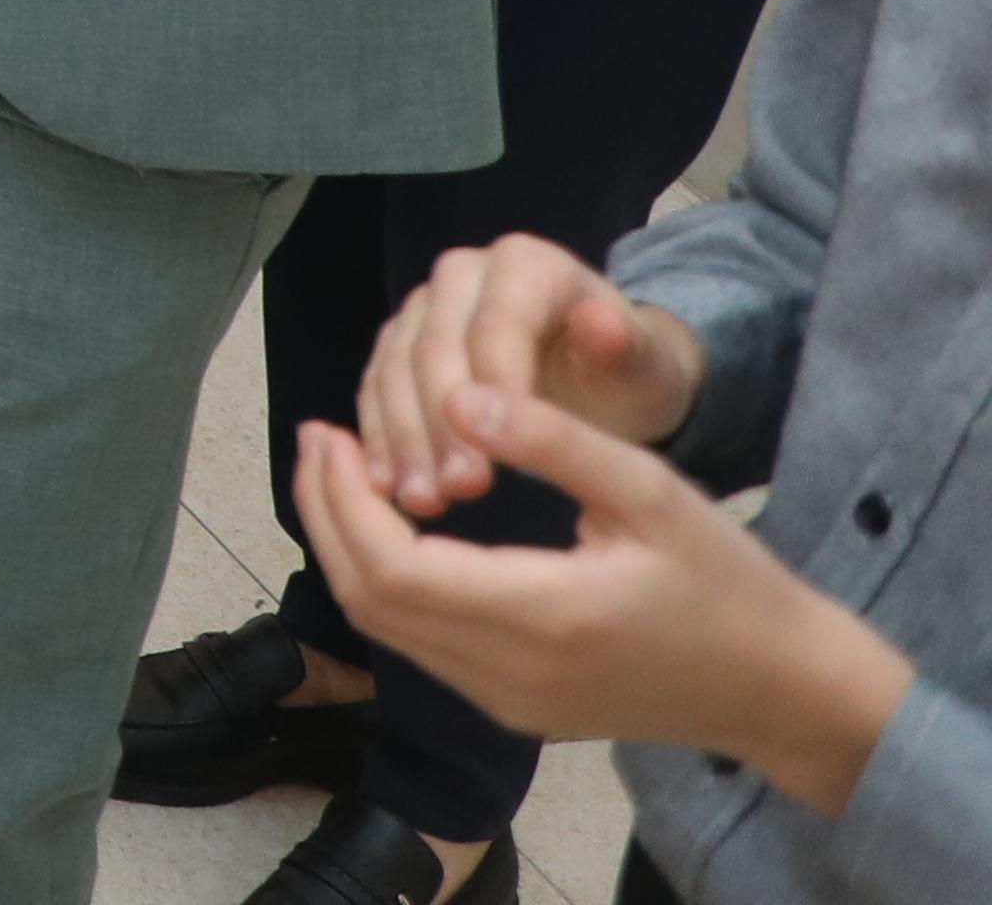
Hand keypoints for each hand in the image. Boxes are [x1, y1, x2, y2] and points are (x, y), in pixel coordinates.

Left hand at [294, 390, 918, 808]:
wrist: (784, 690)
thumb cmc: (729, 582)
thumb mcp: (651, 490)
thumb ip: (552, 440)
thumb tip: (458, 393)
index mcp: (545, 618)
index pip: (393, 566)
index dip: (341, 498)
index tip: (328, 430)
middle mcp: (513, 676)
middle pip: (371, 601)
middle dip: (327, 514)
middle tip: (318, 438)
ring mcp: (511, 704)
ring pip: (389, 629)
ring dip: (349, 548)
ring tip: (342, 469)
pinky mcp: (517, 710)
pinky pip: (423, 646)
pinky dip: (388, 583)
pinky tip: (396, 523)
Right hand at [345, 238, 702, 514]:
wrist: (602, 382)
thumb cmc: (626, 375)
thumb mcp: (643, 366)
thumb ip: (621, 346)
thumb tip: (600, 324)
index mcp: (527, 263)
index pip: (498, 323)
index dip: (495, 389)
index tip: (503, 464)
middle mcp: (463, 272)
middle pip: (435, 346)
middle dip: (444, 422)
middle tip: (463, 490)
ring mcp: (423, 307)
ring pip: (395, 369)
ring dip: (404, 439)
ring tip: (424, 503)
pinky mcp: (397, 343)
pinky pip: (374, 387)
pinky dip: (380, 440)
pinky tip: (389, 487)